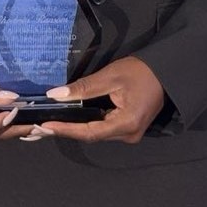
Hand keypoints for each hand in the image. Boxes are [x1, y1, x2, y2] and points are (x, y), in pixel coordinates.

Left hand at [32, 56, 165, 143]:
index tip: (43, 126)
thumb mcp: (111, 76)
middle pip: (91, 135)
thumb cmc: (142, 71)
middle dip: (65, 130)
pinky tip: (69, 120)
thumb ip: (83, 87)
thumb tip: (56, 95)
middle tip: (39, 126)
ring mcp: (130, 134)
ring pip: (96, 133)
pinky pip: (103, 128)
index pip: (89, 132)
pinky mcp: (128, 128)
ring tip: (49, 123)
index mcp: (126, 124)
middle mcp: (128, 135)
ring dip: (74, 128)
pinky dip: (86, 124)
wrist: (167, 72)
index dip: (65, 130)